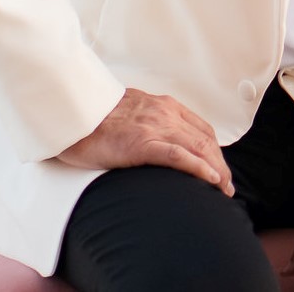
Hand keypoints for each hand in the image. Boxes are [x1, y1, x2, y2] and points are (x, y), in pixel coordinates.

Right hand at [56, 88, 233, 195]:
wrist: (67, 111)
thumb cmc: (90, 116)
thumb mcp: (127, 112)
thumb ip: (144, 121)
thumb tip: (148, 139)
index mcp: (162, 106)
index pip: (199, 128)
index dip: (213, 150)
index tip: (218, 167)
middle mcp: (165, 113)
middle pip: (205, 139)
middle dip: (220, 163)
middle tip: (226, 185)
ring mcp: (154, 127)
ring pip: (198, 148)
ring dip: (216, 170)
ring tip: (223, 189)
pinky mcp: (141, 142)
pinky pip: (178, 156)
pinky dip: (199, 168)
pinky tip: (211, 180)